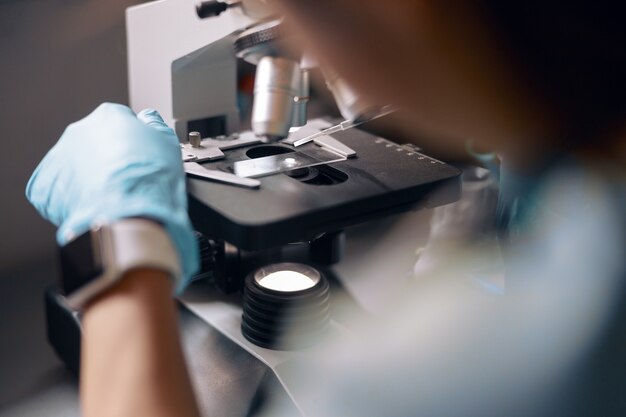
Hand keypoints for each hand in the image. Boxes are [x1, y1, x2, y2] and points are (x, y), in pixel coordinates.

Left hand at [26, 103, 197, 290]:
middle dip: (110, 157)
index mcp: (109, 116)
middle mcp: (80, 131)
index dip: (133, 141)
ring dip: (92, 176)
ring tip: (112, 195)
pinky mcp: (46, 185)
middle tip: (127, 177)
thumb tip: (149, 119)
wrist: (128, 216)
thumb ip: (156, 124)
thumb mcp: (168, 143)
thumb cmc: (149, 180)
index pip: (121, 123)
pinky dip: (75, 196)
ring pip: (78, 164)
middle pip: (96, 142)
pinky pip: (61, 188)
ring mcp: (60, 157)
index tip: (139, 157)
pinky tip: (95, 205)